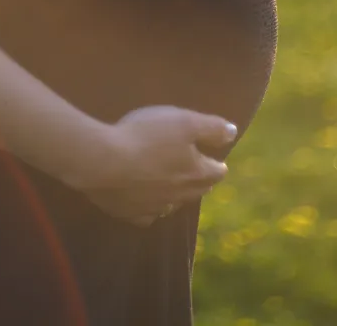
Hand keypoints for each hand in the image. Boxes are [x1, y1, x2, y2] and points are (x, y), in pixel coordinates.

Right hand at [69, 106, 236, 226]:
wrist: (103, 162)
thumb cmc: (146, 136)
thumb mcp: (184, 121)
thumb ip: (211, 127)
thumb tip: (233, 132)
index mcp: (196, 173)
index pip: (216, 172)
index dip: (217, 164)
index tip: (216, 160)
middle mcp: (180, 195)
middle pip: (198, 190)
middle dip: (200, 181)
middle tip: (198, 172)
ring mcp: (155, 208)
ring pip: (173, 204)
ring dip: (176, 195)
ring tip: (172, 185)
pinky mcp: (131, 214)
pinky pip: (147, 215)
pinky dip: (149, 208)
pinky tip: (145, 203)